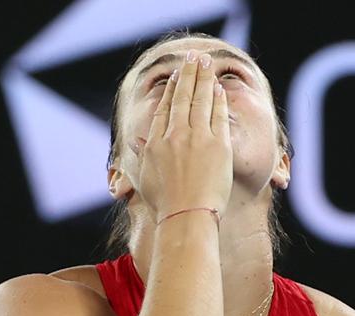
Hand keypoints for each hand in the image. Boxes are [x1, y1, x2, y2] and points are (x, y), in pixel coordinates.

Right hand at [134, 49, 232, 221]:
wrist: (186, 218)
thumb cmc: (165, 206)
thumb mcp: (145, 180)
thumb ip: (141, 156)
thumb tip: (135, 142)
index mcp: (156, 143)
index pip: (165, 108)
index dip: (172, 90)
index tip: (176, 77)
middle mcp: (175, 136)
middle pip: (183, 97)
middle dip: (188, 74)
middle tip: (193, 58)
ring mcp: (198, 139)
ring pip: (201, 100)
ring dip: (204, 78)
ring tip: (206, 64)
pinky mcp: (219, 146)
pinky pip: (218, 115)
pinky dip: (218, 99)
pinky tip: (218, 89)